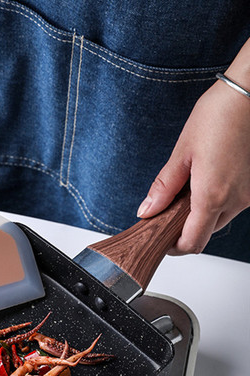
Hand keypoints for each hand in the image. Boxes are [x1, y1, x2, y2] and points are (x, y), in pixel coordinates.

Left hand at [137, 78, 249, 254]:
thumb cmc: (218, 116)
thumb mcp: (182, 153)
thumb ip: (164, 187)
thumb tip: (147, 211)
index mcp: (212, 195)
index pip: (193, 242)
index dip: (174, 247)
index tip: (160, 241)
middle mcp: (236, 200)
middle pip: (205, 234)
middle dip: (184, 231)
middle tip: (165, 215)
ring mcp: (249, 195)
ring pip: (219, 220)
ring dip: (200, 217)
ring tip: (183, 194)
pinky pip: (231, 206)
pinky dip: (214, 204)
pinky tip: (203, 184)